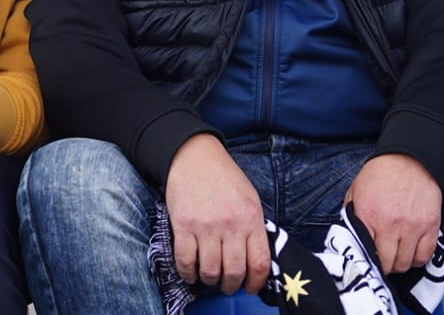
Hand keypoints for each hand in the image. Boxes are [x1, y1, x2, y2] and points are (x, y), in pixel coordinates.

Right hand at [164, 134, 269, 294]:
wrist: (194, 156)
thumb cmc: (224, 178)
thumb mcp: (250, 198)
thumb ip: (253, 227)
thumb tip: (254, 258)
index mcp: (251, 218)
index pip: (260, 262)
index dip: (256, 283)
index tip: (250, 288)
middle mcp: (230, 224)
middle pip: (234, 272)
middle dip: (230, 285)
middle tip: (227, 285)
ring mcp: (206, 226)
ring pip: (210, 271)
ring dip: (209, 280)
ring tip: (209, 276)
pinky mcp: (183, 226)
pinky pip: (185, 261)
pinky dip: (188, 273)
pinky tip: (191, 272)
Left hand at [344, 154, 442, 274]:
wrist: (409, 158)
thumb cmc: (381, 174)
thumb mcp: (356, 190)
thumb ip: (351, 215)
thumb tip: (348, 236)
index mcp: (369, 215)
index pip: (368, 254)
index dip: (368, 260)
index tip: (370, 259)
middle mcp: (391, 224)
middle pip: (389, 264)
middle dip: (385, 265)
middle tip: (384, 259)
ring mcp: (413, 226)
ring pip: (406, 263)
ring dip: (401, 262)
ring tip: (397, 253)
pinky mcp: (431, 225)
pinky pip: (425, 255)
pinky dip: (418, 258)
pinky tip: (411, 250)